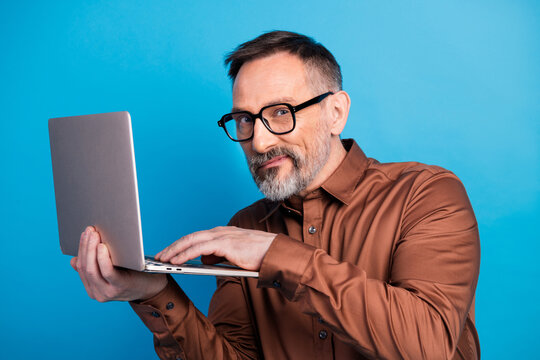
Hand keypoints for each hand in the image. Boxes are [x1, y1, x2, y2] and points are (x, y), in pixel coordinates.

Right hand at [71, 226, 167, 301]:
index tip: (84, 234)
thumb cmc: (132, 274)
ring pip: (92, 269)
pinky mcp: (119, 287)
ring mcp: (107, 292)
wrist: (153, 287)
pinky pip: (107, 272)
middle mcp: (97, 293)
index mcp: (92, 288)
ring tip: (94, 235)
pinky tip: (102, 246)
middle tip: (89, 230)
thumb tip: (75, 260)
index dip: (81, 249)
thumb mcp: (110, 271)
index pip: (81, 267)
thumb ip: (95, 266)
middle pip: (85, 267)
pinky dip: (102, 258)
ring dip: (91, 250)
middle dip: (85, 247)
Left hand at [155, 226, 276, 270]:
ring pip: (191, 241)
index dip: (180, 244)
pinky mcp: (225, 244)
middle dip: (172, 246)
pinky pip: (200, 248)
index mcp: (222, 233)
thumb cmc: (258, 255)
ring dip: (175, 250)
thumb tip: (203, 260)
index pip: (196, 237)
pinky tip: (177, 261)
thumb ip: (218, 256)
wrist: (276, 254)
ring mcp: (222, 236)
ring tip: (163, 260)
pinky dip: (185, 254)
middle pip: (190, 237)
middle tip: (159, 256)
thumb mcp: (234, 256)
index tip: (168, 252)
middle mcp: (220, 232)